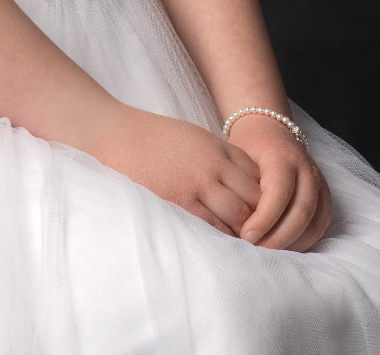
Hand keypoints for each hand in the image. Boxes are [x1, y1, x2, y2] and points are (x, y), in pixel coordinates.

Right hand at [91, 102, 261, 236]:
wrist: (114, 133)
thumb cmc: (150, 136)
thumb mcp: (191, 136)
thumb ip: (215, 156)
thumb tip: (236, 181)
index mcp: (216, 147)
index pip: (257, 175)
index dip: (264, 196)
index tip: (264, 212)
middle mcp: (213, 164)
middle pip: (255, 197)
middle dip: (262, 217)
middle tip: (262, 237)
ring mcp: (197, 183)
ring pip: (239, 214)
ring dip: (245, 231)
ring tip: (246, 246)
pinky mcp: (179, 200)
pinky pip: (212, 225)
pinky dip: (222, 237)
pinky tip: (223, 245)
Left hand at [227, 113, 331, 251]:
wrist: (270, 131)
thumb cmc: (249, 147)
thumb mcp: (238, 155)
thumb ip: (239, 185)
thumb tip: (231, 222)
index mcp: (283, 157)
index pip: (279, 193)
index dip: (264, 218)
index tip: (246, 236)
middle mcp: (307, 170)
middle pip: (300, 212)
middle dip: (278, 237)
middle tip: (256, 250)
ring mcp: (320, 184)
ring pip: (314, 223)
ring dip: (292, 243)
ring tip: (268, 253)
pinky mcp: (325, 197)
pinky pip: (321, 226)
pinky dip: (305, 241)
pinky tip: (285, 249)